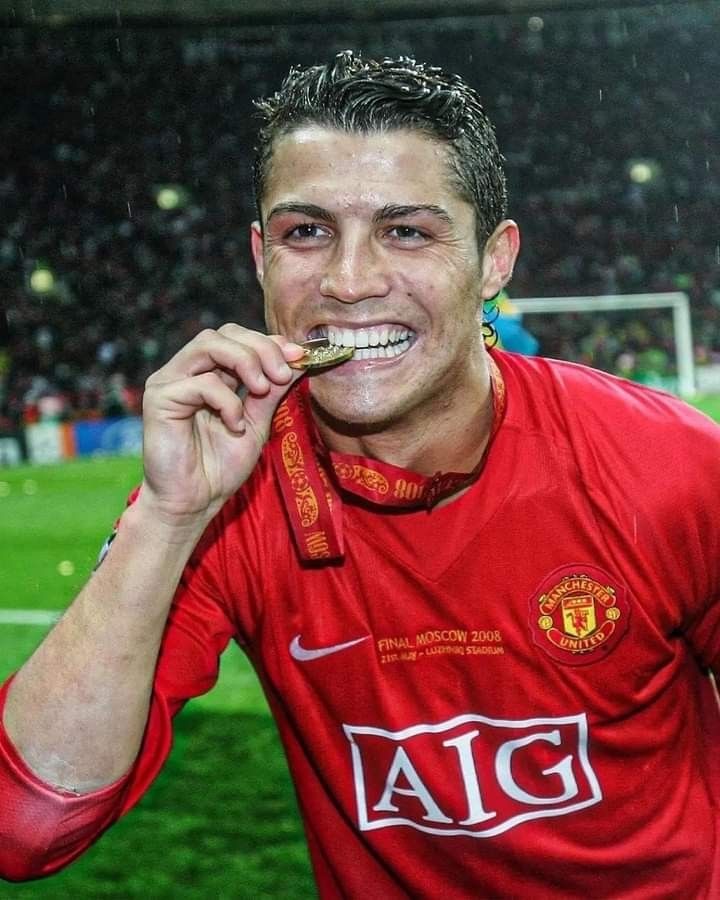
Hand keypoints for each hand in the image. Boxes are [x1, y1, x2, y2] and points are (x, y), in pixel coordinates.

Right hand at [138, 324, 304, 525]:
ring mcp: (170, 381)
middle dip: (260, 348)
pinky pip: (201, 382)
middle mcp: (186, 371)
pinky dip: (226, 401)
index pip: (238, 339)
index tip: (299, 356)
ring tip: (262, 390)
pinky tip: (234, 426)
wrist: (194, 502)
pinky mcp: (159, 398)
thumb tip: (299, 359)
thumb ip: (271, 391)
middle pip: (224, 333)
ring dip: (245, 362)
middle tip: (282, 375)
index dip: (269, 342)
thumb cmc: (220, 467)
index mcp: (208, 374)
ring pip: (209, 344)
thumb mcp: (256, 423)